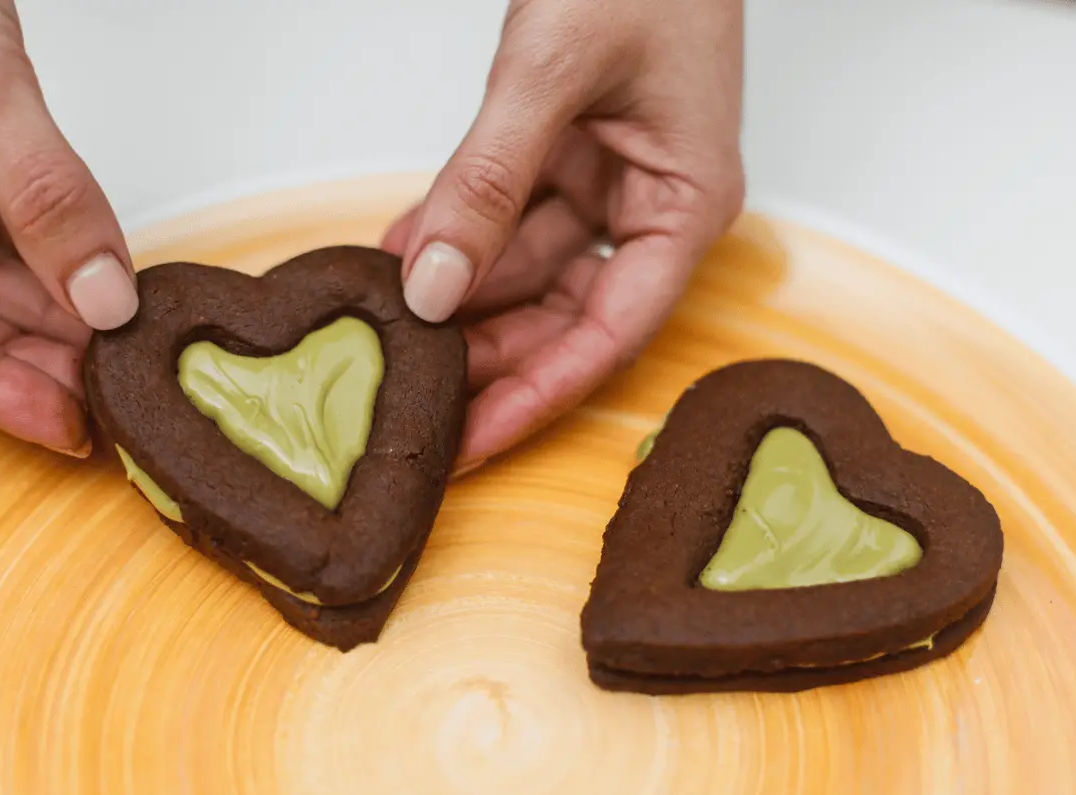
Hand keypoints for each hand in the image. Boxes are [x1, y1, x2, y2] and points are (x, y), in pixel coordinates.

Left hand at [383, 0, 744, 473]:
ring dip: (458, 290)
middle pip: (565, 311)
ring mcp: (610, 178)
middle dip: (488, 351)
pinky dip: (456, 231)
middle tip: (414, 401)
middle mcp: (652, 204)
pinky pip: (508, 211)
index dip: (539, 392)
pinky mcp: (571, 151)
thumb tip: (431, 283)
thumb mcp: (552, 72)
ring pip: (527, 266)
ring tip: (390, 325)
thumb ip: (488, 181)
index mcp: (686, 203)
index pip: (611, 331)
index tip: (475, 441)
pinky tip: (401, 252)